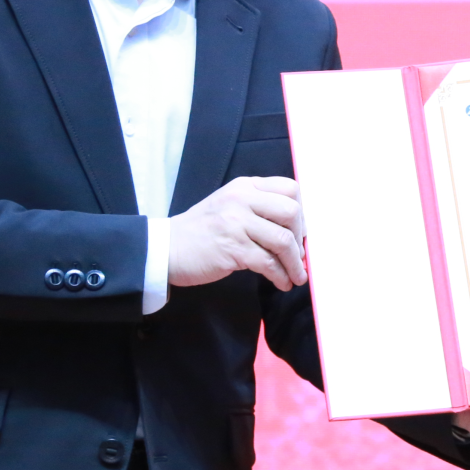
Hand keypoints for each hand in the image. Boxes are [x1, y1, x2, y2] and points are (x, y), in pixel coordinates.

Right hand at [167, 176, 307, 291]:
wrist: (167, 248)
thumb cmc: (202, 230)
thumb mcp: (230, 204)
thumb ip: (259, 207)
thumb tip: (297, 228)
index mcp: (245, 186)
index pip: (290, 188)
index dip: (303, 212)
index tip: (301, 231)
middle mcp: (242, 200)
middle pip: (291, 212)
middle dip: (301, 238)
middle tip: (299, 254)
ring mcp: (236, 223)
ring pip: (283, 241)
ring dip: (295, 263)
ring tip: (296, 276)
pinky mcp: (232, 249)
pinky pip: (268, 263)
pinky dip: (280, 276)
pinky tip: (282, 282)